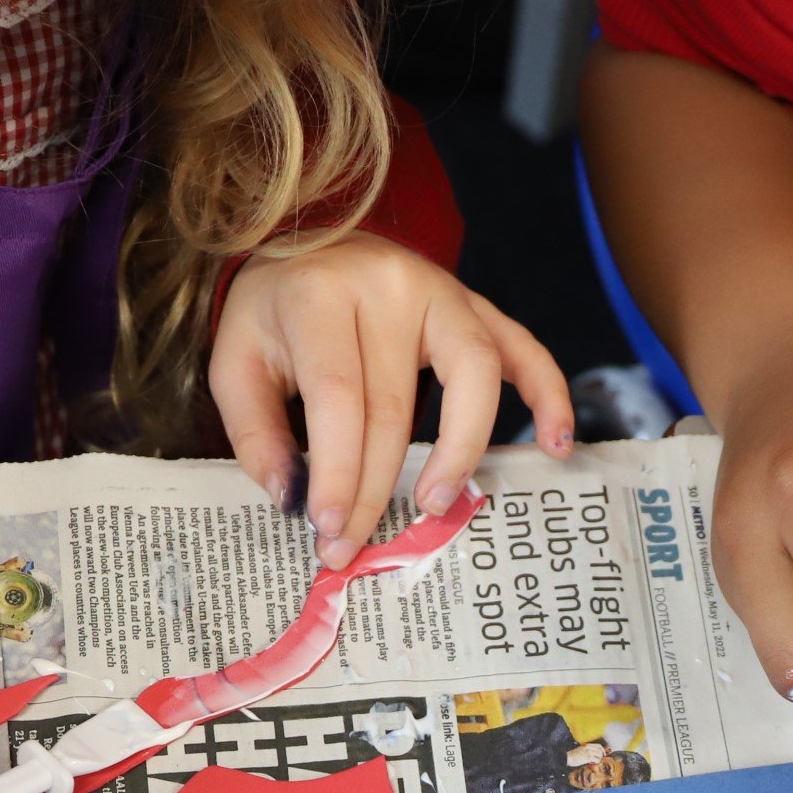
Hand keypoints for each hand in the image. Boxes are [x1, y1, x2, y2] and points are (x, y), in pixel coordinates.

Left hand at [210, 236, 573, 567]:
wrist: (310, 245)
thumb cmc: (275, 315)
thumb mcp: (235, 362)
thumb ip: (255, 431)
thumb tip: (291, 498)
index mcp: (320, 296)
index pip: (339, 396)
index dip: (338, 470)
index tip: (328, 530)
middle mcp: (390, 286)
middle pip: (395, 404)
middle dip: (375, 488)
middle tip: (354, 547)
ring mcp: (443, 291)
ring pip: (473, 374)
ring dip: (461, 450)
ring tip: (435, 505)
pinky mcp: (476, 306)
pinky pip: (525, 348)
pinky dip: (549, 395)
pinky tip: (556, 445)